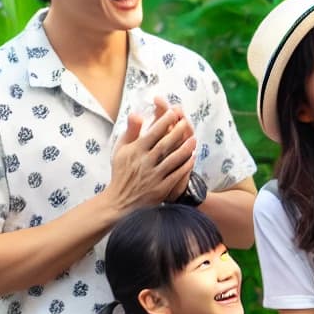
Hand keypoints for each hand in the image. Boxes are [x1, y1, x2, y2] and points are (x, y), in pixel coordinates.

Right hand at [108, 96, 197, 210]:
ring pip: (172, 159)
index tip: (173, 112)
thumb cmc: (122, 171)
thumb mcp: (121, 150)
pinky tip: (193, 158)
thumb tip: (136, 113)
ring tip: (194, 139)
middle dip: (177, 132)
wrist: (120, 200)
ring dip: (185, 149)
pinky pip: (176, 175)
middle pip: (165, 144)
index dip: (164, 121)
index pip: (152, 133)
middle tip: (187, 122)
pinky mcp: (161, 188)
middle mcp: (144, 162)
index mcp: (135, 151)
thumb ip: (131, 131)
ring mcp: (153, 176)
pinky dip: (185, 166)